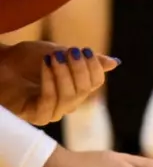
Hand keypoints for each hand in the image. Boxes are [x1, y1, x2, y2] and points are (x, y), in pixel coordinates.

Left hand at [0, 43, 118, 125]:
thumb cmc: (24, 59)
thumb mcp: (57, 53)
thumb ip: (82, 59)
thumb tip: (115, 63)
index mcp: (76, 89)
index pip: (96, 83)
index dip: (94, 67)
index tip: (84, 50)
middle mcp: (67, 104)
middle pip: (85, 90)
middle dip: (79, 69)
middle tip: (70, 51)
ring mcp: (52, 111)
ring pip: (69, 97)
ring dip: (63, 75)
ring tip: (54, 57)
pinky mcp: (36, 116)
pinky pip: (50, 101)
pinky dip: (50, 82)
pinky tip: (46, 65)